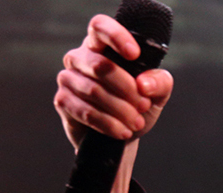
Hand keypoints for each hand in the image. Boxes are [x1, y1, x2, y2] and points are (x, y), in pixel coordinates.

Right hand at [54, 14, 173, 149]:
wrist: (122, 135)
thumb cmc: (137, 106)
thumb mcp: (156, 94)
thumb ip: (159, 82)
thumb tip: (144, 83)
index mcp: (101, 45)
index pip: (100, 27)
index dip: (116, 37)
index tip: (135, 55)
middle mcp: (80, 57)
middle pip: (101, 66)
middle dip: (127, 89)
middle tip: (143, 105)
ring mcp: (68, 78)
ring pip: (94, 91)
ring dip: (120, 110)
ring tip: (136, 122)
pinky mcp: (63, 101)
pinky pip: (85, 111)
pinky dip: (108, 124)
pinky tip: (122, 131)